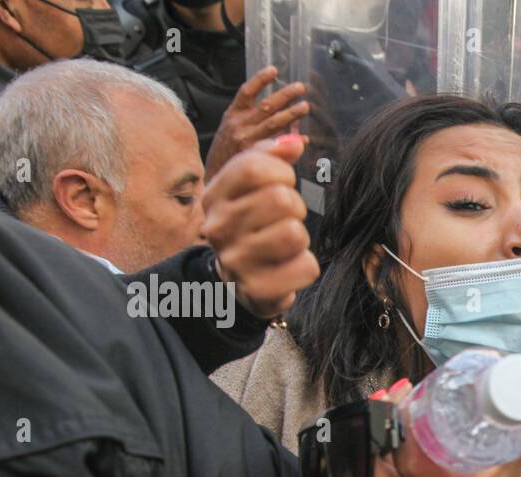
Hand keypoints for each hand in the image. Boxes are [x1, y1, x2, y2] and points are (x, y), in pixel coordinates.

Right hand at [203, 133, 319, 319]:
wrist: (238, 283)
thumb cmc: (251, 228)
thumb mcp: (250, 189)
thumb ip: (269, 157)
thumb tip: (294, 142)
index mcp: (215, 196)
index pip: (255, 168)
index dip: (281, 172)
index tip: (282, 184)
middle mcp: (219, 227)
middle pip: (282, 199)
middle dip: (295, 208)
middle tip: (283, 220)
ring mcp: (236, 261)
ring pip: (294, 232)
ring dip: (300, 238)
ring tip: (284, 244)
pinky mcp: (258, 289)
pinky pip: (306, 267)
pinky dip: (305, 267)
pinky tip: (286, 268)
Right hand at [205, 66, 308, 181]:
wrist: (214, 177)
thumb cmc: (225, 153)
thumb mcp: (229, 130)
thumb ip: (250, 120)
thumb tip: (275, 113)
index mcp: (232, 115)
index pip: (246, 92)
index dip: (260, 79)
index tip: (274, 70)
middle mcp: (239, 125)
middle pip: (266, 105)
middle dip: (286, 95)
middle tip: (300, 88)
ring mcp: (248, 140)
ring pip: (275, 123)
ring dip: (292, 113)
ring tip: (305, 106)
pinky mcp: (256, 155)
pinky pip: (279, 145)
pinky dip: (293, 141)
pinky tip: (304, 139)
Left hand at [370, 379, 520, 476]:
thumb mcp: (511, 456)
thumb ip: (507, 425)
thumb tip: (504, 386)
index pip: (412, 463)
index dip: (401, 428)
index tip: (405, 401)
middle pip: (382, 468)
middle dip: (381, 427)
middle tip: (389, 398)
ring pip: (373, 476)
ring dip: (375, 441)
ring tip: (387, 411)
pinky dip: (376, 460)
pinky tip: (387, 441)